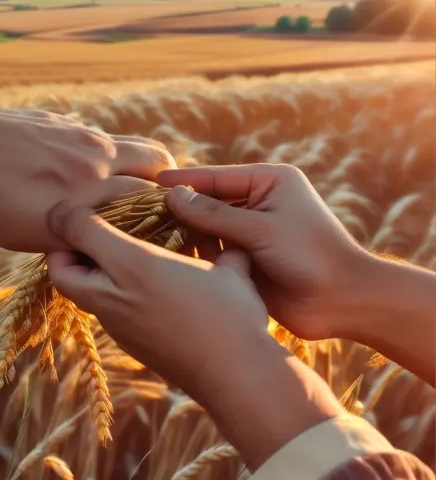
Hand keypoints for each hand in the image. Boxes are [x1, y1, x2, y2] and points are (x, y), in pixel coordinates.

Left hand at [0, 104, 174, 252]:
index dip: (163, 214)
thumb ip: (72, 234)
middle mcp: (96, 162)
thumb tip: (98, 239)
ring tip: (138, 182)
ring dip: (145, 163)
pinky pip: (104, 137)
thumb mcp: (29, 237)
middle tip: (162, 200)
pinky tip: (91, 168)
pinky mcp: (66, 122)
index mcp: (88, 197)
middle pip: (157, 162)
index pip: (150, 201)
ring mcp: (83, 136)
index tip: (165, 226)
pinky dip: (112, 154)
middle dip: (167, 183)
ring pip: (136, 144)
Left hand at [44, 203, 269, 396]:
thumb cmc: (231, 316)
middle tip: (88, 237)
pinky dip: (109, 296)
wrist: (233, 378)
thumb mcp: (229, 269)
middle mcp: (114, 297)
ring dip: (88, 275)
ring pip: (82, 294)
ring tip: (116, 258)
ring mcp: (118, 326)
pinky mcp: (128, 345)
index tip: (78, 208)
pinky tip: (141, 290)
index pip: (77, 231)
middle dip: (65, 252)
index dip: (67, 215)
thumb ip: (217, 242)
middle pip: (62, 272)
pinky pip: (104, 313)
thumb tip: (210, 225)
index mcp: (134, 266)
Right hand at [158, 164, 369, 340]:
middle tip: (138, 215)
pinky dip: (193, 255)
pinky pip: (212, 253)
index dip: (183, 181)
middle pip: (207, 203)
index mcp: (268, 183)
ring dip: (182, 234)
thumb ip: (214, 213)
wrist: (342, 301)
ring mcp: (250, 234)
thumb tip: (173, 196)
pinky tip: (167, 260)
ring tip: (145, 238)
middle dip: (178, 209)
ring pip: (206, 230)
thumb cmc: (310, 255)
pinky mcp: (245, 261)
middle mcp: (257, 205)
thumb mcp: (260, 228)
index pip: (215, 178)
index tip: (151, 183)